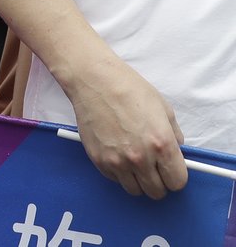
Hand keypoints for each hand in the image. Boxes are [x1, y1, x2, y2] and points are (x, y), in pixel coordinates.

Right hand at [66, 54, 186, 197]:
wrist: (95, 81)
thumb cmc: (129, 89)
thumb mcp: (163, 109)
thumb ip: (174, 135)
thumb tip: (176, 151)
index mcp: (162, 145)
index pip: (177, 182)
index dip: (176, 177)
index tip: (171, 171)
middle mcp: (140, 158)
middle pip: (157, 192)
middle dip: (158, 182)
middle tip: (153, 168)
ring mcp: (117, 161)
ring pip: (135, 190)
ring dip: (138, 180)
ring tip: (135, 163)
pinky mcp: (98, 160)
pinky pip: (114, 179)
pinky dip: (119, 172)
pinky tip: (118, 155)